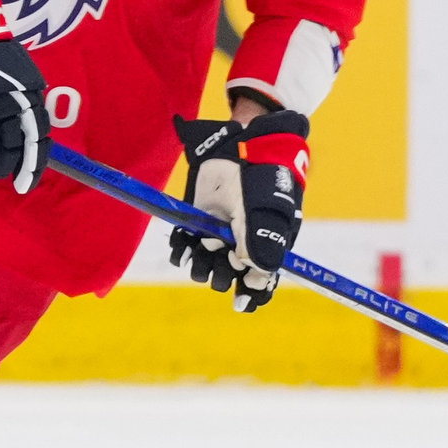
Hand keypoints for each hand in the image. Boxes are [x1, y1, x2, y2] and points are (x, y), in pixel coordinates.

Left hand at [168, 110, 309, 311]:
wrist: (240, 146)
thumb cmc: (261, 178)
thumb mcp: (264, 210)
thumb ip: (261, 241)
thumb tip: (258, 275)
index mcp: (266, 245)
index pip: (260, 282)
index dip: (251, 294)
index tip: (241, 301)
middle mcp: (241, 245)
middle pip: (229, 277)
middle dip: (224, 274)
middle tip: (225, 256)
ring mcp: (217, 236)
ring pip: (205, 268)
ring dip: (202, 263)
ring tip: (205, 246)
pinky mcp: (195, 224)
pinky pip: (183, 249)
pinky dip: (181, 251)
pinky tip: (182, 246)